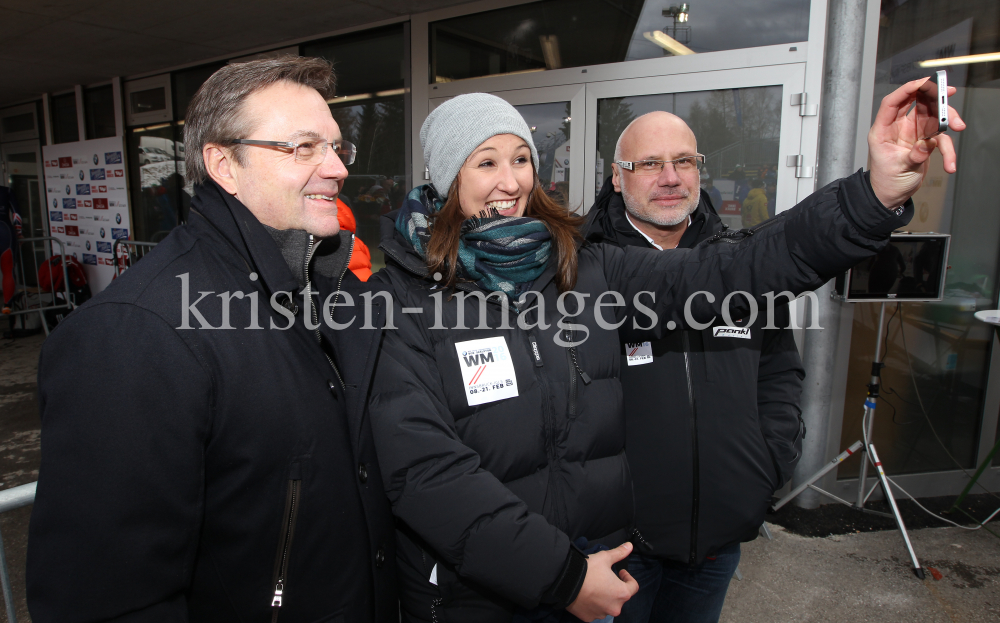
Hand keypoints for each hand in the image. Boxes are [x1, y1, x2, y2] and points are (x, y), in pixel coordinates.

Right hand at [566, 542, 638, 620]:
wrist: (565, 582)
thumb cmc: (587, 570)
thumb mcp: (605, 558)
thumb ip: (619, 553)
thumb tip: (629, 546)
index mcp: (622, 593)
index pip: (633, 586)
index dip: (628, 577)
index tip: (620, 572)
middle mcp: (615, 607)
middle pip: (620, 597)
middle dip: (615, 587)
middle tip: (605, 578)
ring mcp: (601, 614)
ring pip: (608, 605)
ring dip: (605, 597)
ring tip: (595, 586)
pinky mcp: (589, 618)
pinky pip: (595, 611)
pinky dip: (593, 604)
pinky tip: (587, 595)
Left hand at [867, 77, 965, 208]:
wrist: (892, 196)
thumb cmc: (887, 182)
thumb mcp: (899, 168)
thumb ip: (914, 155)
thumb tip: (927, 143)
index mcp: (883, 130)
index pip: (892, 102)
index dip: (906, 90)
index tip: (923, 82)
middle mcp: (897, 128)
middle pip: (916, 104)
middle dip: (933, 96)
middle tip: (949, 93)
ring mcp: (912, 134)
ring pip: (933, 117)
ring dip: (947, 120)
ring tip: (959, 127)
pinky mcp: (924, 142)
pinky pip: (940, 138)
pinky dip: (948, 150)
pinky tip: (950, 164)